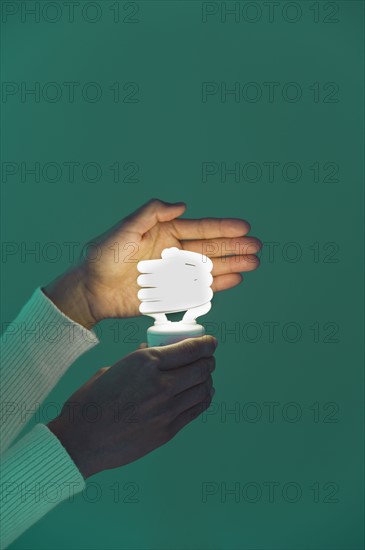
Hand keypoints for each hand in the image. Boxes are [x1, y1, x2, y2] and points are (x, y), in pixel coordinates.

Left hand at [44, 199, 260, 326]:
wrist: (91, 289)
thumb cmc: (104, 255)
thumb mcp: (126, 228)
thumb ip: (152, 213)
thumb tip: (182, 205)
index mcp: (166, 233)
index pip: (201, 229)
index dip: (223, 228)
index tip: (244, 227)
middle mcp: (175, 253)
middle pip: (211, 249)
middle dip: (235, 248)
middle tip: (257, 248)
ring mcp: (175, 274)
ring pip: (210, 268)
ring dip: (232, 266)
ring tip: (253, 264)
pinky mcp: (172, 294)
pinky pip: (199, 289)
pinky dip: (217, 285)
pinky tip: (234, 280)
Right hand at [48, 336, 217, 477]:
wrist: (82, 440)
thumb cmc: (91, 402)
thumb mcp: (112, 369)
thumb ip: (136, 360)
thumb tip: (150, 350)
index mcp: (145, 362)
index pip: (189, 349)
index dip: (206, 344)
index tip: (211, 343)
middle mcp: (161, 383)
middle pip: (201, 368)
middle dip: (209, 361)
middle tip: (208, 359)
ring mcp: (166, 409)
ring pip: (202, 389)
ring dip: (207, 380)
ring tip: (205, 377)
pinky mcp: (168, 431)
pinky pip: (196, 410)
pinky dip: (204, 399)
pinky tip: (202, 395)